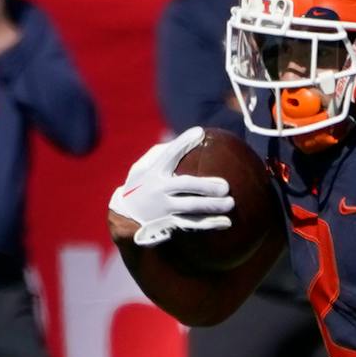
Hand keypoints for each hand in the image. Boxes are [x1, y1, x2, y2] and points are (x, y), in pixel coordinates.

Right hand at [108, 126, 233, 246]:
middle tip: (226, 186)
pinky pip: (192, 224)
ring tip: (230, 203)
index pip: (169, 154)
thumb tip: (185, 140)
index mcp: (153, 172)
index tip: (200, 132)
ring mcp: (163, 207)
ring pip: (191, 207)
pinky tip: (226, 222)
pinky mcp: (168, 223)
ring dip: (212, 206)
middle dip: (206, 185)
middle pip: (185, 185)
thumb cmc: (141, 186)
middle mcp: (158, 189)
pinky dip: (209, 223)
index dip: (183, 142)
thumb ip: (160, 155)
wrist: (125, 217)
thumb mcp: (142, 169)